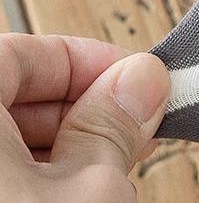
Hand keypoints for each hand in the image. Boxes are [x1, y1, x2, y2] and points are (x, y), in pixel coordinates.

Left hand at [0, 33, 169, 201]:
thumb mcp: (89, 190)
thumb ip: (114, 125)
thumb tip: (140, 81)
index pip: (16, 53)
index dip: (84, 58)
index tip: (132, 75)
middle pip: (9, 95)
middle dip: (79, 105)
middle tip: (132, 121)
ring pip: (4, 138)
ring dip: (64, 143)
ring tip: (116, 160)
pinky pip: (0, 175)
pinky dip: (36, 175)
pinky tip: (81, 190)